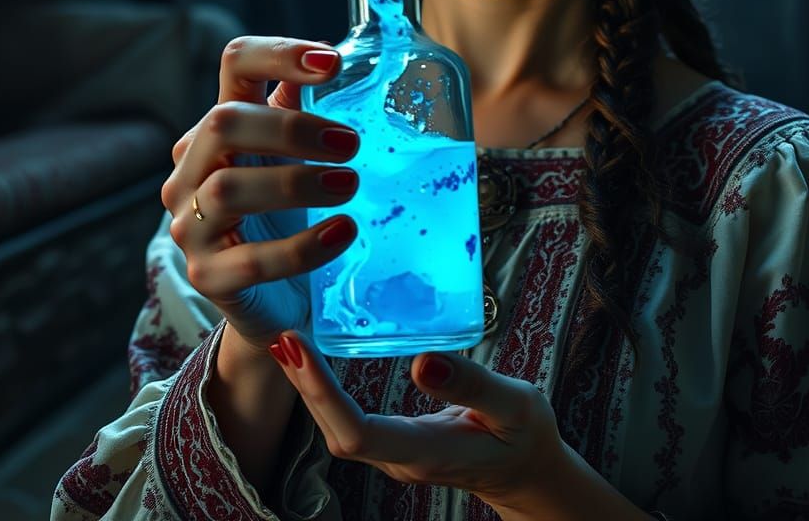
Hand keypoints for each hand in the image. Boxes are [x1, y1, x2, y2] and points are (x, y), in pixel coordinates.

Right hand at [160, 36, 361, 353]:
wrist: (276, 297)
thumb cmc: (287, 214)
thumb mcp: (296, 156)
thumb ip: (304, 110)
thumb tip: (335, 57)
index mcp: (221, 126)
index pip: (236, 64)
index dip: (279, 54)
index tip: (334, 63)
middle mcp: (193, 169)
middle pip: (224, 124)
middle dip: (291, 129)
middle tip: (351, 144)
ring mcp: (191, 223)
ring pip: (227, 191)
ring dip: (296, 183)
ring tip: (349, 185)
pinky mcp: (208, 276)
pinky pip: (250, 260)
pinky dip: (303, 247)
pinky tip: (343, 232)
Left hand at [268, 330, 572, 514]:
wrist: (528, 472)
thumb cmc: (525, 436)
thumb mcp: (513, 405)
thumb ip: (471, 385)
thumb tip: (421, 361)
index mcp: (426, 452)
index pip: (357, 431)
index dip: (322, 393)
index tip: (298, 349)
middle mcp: (400, 458)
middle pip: (335, 430)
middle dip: (304, 385)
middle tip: (280, 335)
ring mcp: (395, 453)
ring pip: (337, 427)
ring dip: (309, 386)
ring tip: (288, 342)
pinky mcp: (394, 442)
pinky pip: (349, 419)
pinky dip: (327, 388)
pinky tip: (318, 358)